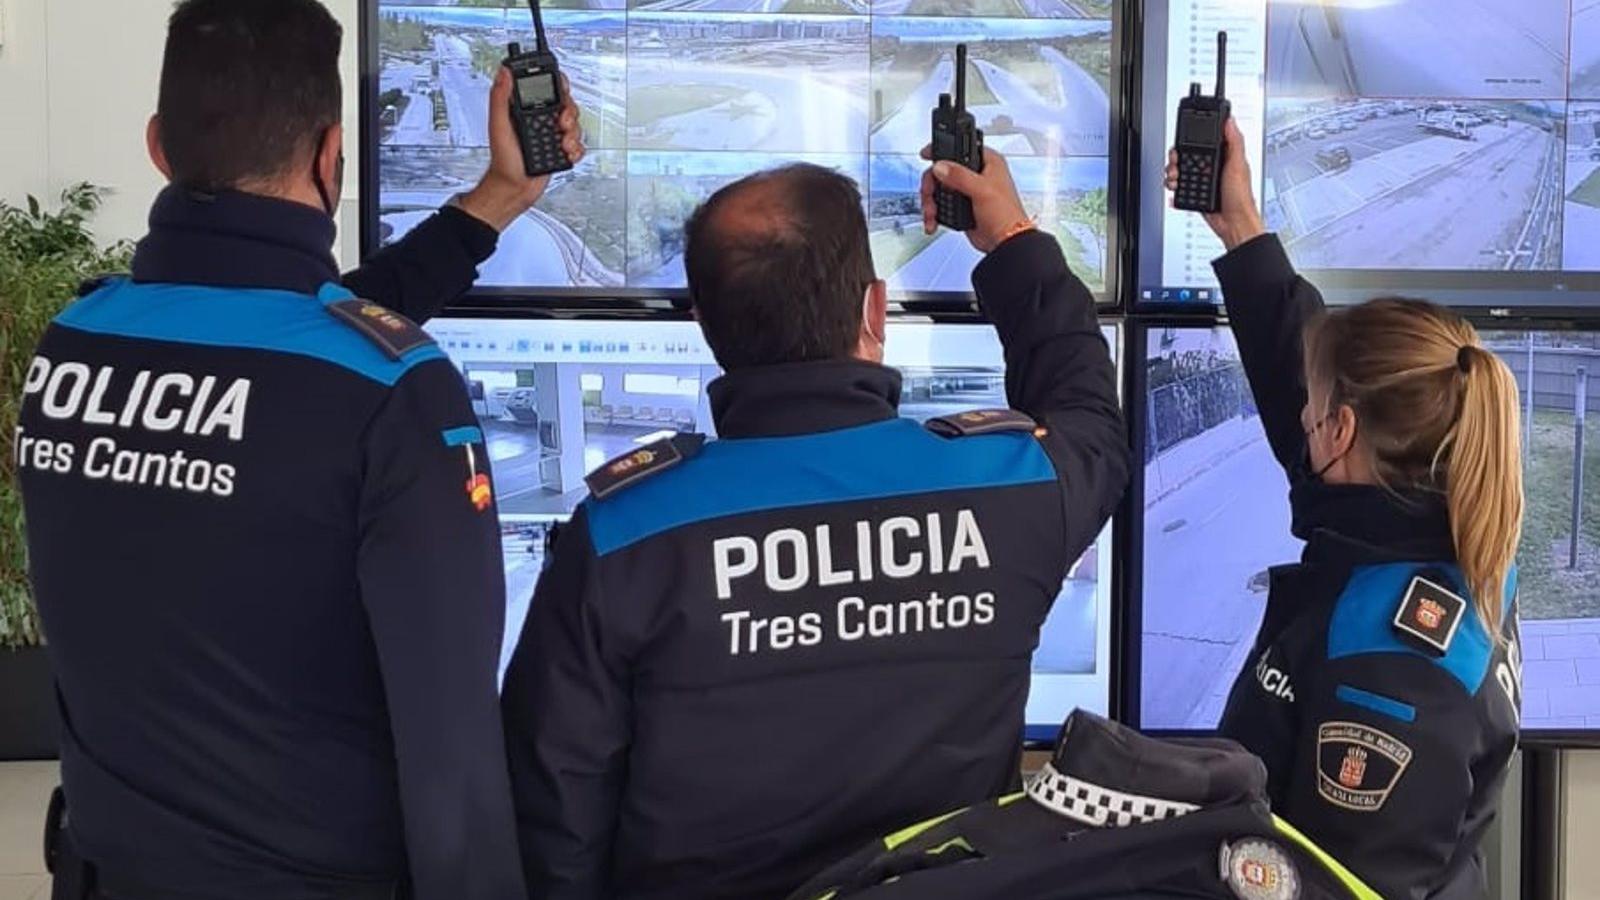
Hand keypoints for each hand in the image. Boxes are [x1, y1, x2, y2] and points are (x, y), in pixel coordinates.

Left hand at [455, 68, 584, 232]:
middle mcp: (540, 120)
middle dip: (569, 113)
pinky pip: (578, 144)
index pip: (546, 87)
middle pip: (566, 104)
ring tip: (562, 142)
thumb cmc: (503, 160)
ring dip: (573, 133)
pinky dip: (576, 149)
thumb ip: (500, 97)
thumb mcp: (498, 124)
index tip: (560, 91)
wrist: (514, 187)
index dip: (557, 85)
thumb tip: (503, 73)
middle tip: (560, 123)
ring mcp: (551, 134)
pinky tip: (565, 152)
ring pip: (574, 124)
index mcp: (526, 109)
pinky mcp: (560, 150)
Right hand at [919, 146, 1030, 253]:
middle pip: (943, 170)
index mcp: (988, 162)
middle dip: (932, 185)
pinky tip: (934, 219)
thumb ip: (959, 176)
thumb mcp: (982, 190)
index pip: (961, 147)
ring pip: (939, 188)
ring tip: (932, 213)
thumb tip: (941, 166)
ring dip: (931, 201)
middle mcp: (977, 174)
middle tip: (929, 194)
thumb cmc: (1006, 215)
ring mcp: (968, 190)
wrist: (1004, 242)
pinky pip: (941, 203)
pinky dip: (935, 212)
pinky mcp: (961, 206)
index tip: (927, 154)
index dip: (943, 149)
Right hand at [1164, 118, 1264, 250]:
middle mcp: (1213, 169)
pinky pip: (1182, 191)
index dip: (1192, 140)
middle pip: (1188, 157)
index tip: (1183, 142)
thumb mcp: (1238, 165)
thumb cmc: (1242, 197)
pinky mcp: (1198, 195)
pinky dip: (1176, 192)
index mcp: (1224, 158)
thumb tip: (1230, 121)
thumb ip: (1234, 141)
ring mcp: (1205, 182)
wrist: (1235, 224)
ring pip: (1182, 173)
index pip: (1205, 142)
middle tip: (1176, 164)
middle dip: (1177, 160)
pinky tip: (1177, 193)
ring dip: (1174, 176)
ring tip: (1175, 180)